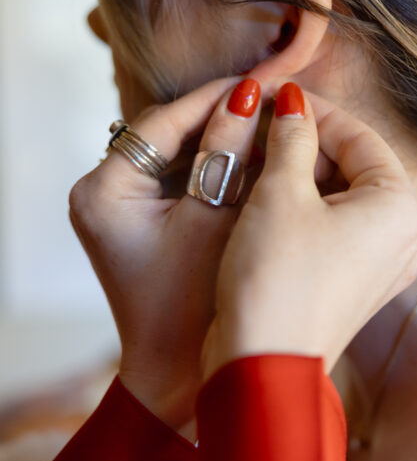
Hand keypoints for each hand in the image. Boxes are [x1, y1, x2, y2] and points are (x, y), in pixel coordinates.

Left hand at [69, 76, 268, 431]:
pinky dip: (213, 166)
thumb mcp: (216, 221)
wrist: (176, 379)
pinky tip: (253, 156)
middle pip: (166, 134)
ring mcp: (118, 209)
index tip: (261, 82)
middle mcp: (101, 194)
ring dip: (219, 138)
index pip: (163, 123)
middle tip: (271, 98)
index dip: (215, 99)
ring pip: (175, 153)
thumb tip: (250, 96)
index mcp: (105, 191)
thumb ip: (228, 154)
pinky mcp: (138, 224)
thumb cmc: (193, 310)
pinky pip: (178, 178)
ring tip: (269, 122)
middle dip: (219, 116)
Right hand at [202, 84, 416, 378]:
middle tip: (260, 124)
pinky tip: (264, 200)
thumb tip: (291, 103)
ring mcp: (381, 267)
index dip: (313, 111)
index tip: (274, 96)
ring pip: (340, 199)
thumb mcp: (280, 193)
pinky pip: (334, 232)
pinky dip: (303, 210)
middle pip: (354, 167)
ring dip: (300, 175)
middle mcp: (403, 237)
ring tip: (256, 156)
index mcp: (401, 206)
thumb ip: (291, 139)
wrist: (261, 367)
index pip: (360, 136)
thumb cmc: (276, 278)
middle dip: (306, 143)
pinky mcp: (354, 288)